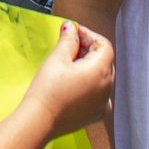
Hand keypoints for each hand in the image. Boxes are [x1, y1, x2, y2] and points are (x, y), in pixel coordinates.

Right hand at [22, 20, 113, 134]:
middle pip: (105, 60)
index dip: (89, 36)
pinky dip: (91, 86)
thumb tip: (72, 27)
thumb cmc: (48, 88)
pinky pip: (100, 95)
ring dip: (90, 68)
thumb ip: (68, 39)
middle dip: (89, 50)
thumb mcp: (57, 58)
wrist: (40, 120)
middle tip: (69, 47)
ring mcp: (104, 103)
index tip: (73, 35)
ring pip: (103, 77)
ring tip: (69, 66)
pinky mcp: (96, 114)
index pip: (104, 45)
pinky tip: (75, 85)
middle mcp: (108, 87)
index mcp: (101, 70)